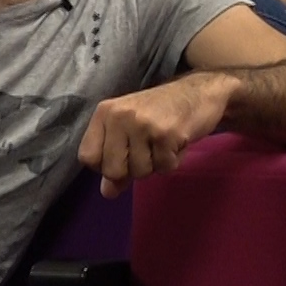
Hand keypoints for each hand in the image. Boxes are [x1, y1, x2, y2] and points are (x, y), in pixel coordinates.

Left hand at [83, 72, 233, 197]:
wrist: (198, 93)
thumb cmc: (161, 112)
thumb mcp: (130, 131)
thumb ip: (116, 160)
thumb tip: (107, 193)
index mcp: (105, 113)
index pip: (87, 157)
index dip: (104, 166)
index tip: (122, 157)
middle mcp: (119, 116)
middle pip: (112, 170)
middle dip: (132, 170)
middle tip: (148, 150)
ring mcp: (143, 124)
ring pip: (140, 172)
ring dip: (156, 164)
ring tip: (163, 143)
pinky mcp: (166, 134)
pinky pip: (164, 168)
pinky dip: (173, 161)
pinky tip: (177, 142)